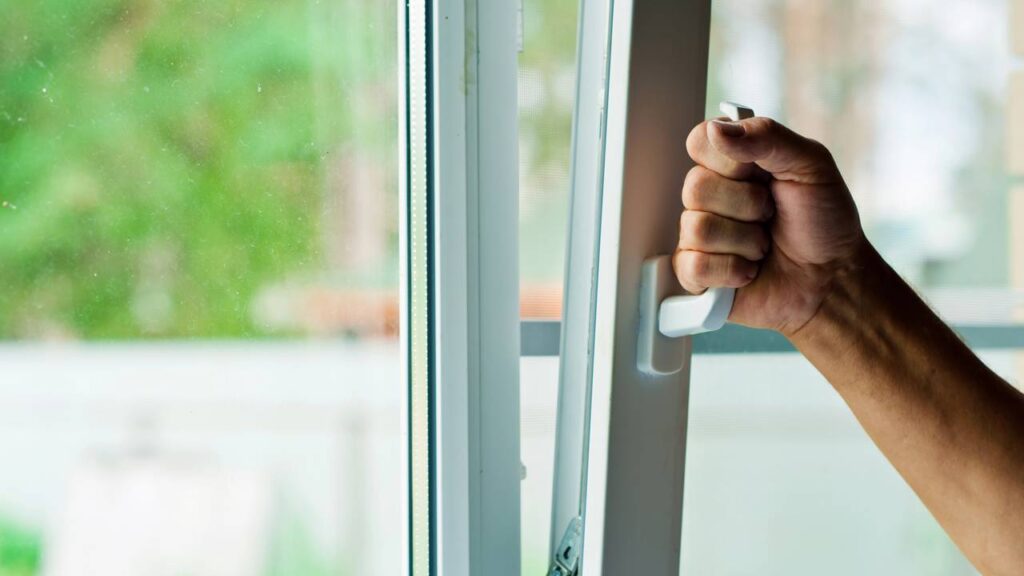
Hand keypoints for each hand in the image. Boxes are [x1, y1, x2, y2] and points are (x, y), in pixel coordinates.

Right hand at [675, 116, 864, 335]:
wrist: (834, 278)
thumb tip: (716, 128)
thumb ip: (767, 136)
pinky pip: (692, 267)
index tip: (764, 174)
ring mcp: (699, 236)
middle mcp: (711, 196)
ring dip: (745, 242)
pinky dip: (731, 271)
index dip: (730, 161)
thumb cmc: (824, 221)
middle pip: (695, 188)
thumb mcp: (811, 165)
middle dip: (747, 206)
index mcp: (733, 163)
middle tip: (771, 215)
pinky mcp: (696, 274)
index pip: (699, 141)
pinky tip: (749, 271)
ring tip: (764, 247)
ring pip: (697, 228)